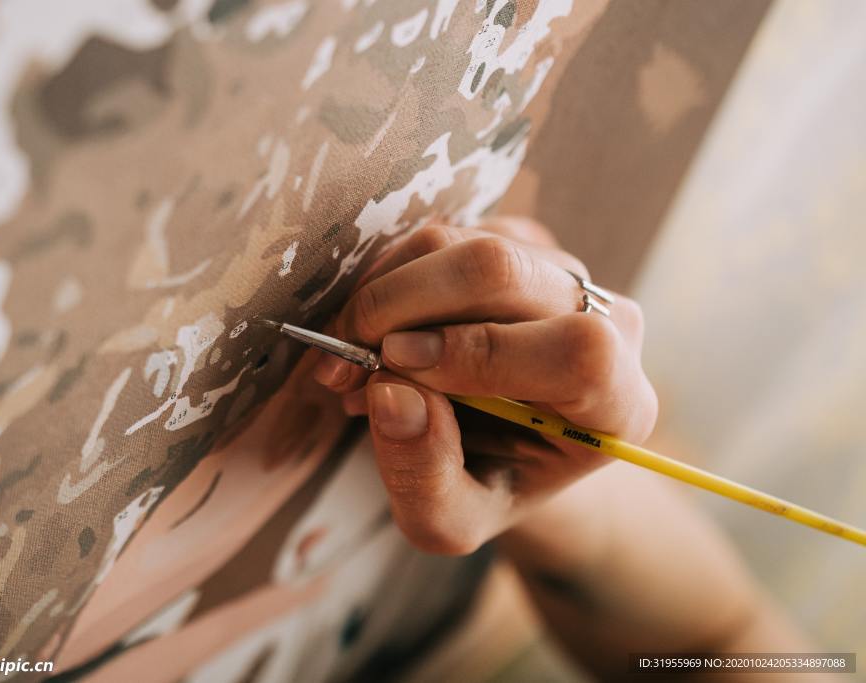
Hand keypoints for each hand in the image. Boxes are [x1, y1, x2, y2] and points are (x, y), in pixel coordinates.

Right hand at [312, 217, 656, 554]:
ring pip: (458, 244)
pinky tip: (374, 333)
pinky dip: (385, 280)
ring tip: (354, 362)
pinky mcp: (519, 244)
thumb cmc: (487, 486)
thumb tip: (392, 396)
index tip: (397, 371)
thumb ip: (423, 478)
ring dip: (382, 299)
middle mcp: (604, 323)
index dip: (479, 353)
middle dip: (402, 307)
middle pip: (504, 271)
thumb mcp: (451, 520)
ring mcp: (562, 273)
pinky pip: (440, 236)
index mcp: (616, 404)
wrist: (506, 446)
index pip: (577, 352)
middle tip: (347, 360)